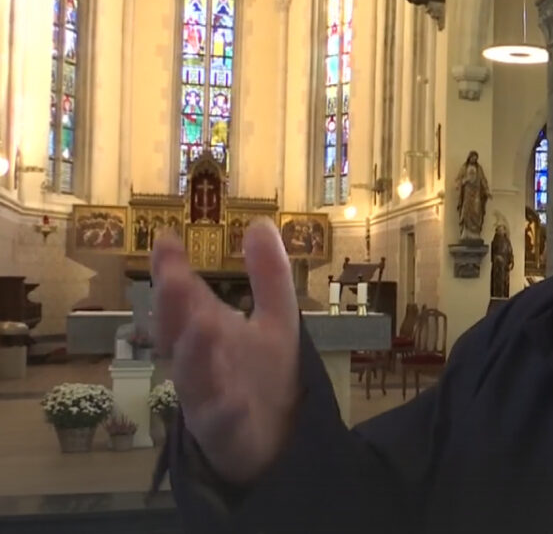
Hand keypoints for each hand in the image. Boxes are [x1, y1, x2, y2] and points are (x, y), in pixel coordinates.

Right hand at [151, 220, 300, 484]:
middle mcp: (200, 362)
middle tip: (173, 277)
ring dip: (197, 353)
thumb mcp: (276, 319)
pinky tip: (232, 400)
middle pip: (182, 333)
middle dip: (176, 307)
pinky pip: (223, 423)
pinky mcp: (226, 433)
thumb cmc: (263, 376)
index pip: (185, 298)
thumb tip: (259, 222)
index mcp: (207, 332)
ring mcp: (209, 399)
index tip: (166, 240)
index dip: (173, 271)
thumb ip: (267, 274)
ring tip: (202, 326)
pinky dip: (225, 411)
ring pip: (194, 377)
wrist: (275, 442)